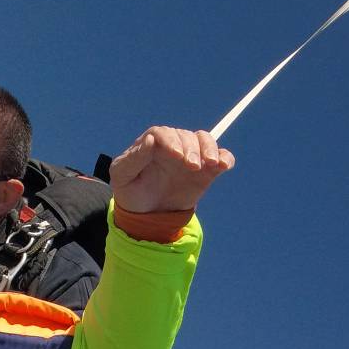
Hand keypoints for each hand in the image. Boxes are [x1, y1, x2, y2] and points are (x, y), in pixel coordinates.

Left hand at [108, 126, 233, 213]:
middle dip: (192, 148)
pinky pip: (221, 157)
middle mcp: (173, 145)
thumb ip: (134, 158)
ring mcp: (191, 156)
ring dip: (210, 148)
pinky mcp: (206, 170)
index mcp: (151, 144)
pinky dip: (226, 158)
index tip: (176, 156)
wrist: (147, 214)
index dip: (171, 141)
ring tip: (210, 163)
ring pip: (204, 140)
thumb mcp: (122, 177)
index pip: (163, 133)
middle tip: (191, 166)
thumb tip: (150, 139)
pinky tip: (224, 166)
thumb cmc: (130, 192)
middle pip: (186, 136)